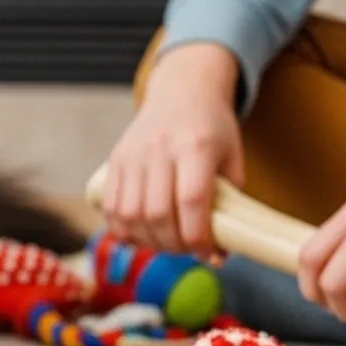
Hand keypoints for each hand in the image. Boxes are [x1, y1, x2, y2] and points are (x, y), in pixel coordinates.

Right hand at [101, 43, 245, 255]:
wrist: (182, 91)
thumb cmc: (213, 129)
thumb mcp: (233, 158)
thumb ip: (230, 203)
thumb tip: (219, 254)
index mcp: (195, 145)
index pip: (191, 200)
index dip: (197, 236)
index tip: (207, 253)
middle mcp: (160, 149)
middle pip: (158, 212)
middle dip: (172, 244)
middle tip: (185, 250)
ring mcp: (133, 154)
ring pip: (130, 213)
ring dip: (146, 240)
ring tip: (163, 244)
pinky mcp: (115, 160)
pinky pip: (111, 206)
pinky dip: (122, 229)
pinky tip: (139, 235)